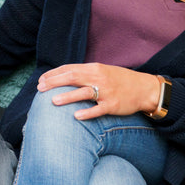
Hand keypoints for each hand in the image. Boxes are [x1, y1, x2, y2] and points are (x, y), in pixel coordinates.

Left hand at [37, 62, 160, 120]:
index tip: (41, 80)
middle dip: (54, 83)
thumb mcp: (101, 71)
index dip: (54, 74)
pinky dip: (88, 112)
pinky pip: (99, 109)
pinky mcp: (113, 105)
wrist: (144, 88)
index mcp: (94, 68)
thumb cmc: (119, 80)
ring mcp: (106, 92)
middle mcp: (99, 78)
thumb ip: (84, 73)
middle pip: (73, 78)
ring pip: (84, 93)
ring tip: (52, 101)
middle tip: (40, 88)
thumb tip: (62, 77)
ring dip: (68, 97)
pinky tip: (76, 116)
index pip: (69, 69)